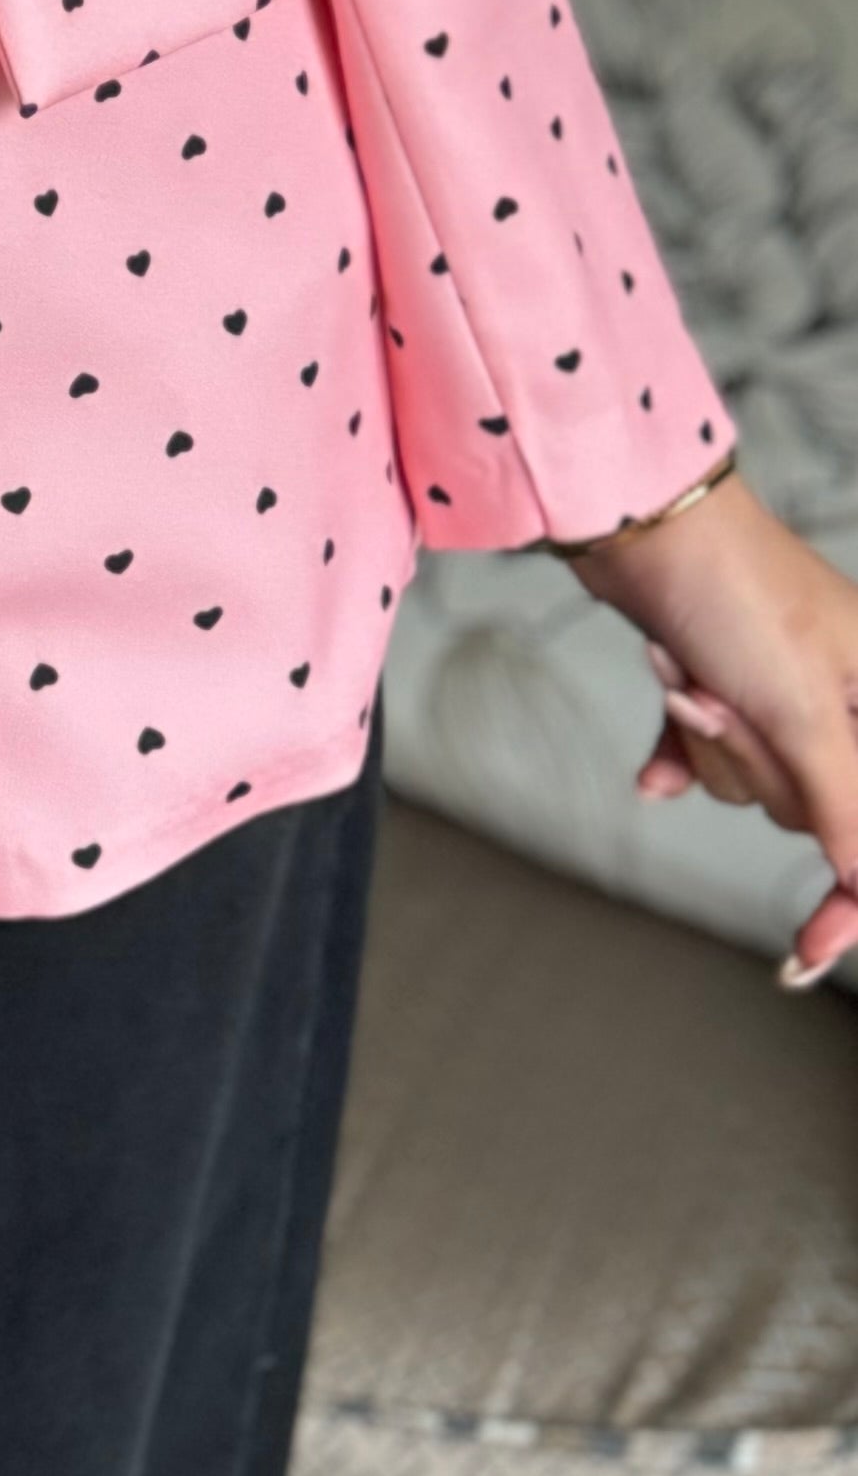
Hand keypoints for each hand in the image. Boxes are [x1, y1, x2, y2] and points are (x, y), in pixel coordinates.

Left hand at [566, 472, 857, 989]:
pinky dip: (679, 745)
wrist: (638, 520)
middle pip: (807, 807)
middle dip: (752, 765)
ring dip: (708, 739)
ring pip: (748, 782)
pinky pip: (707, 753)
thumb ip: (849, 812)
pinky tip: (657, 735)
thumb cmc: (736, 598)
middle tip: (723, 698)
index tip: (806, 956)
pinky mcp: (723, 680)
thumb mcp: (807, 717)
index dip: (850, 900)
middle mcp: (844, 697)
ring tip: (685, 671)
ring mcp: (780, 689)